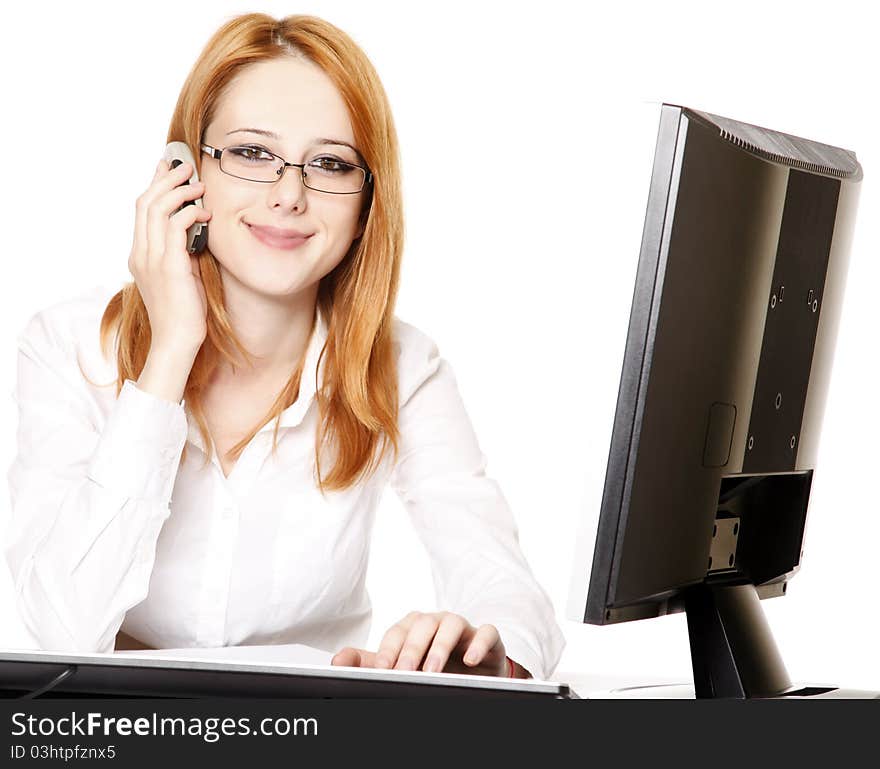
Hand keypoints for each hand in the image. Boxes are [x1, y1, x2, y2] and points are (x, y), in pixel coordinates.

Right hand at [129, 157, 211, 354]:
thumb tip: (196, 231)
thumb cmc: (184, 312)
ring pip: (158, 209)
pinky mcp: (169, 267)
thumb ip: (182, 252)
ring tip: (197, 184)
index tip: (167, 168)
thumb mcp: (182, 275)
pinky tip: (205, 214)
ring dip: (179, 192)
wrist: (178, 341)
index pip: (141, 210)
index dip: (154, 184)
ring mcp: (152, 259)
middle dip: (165, 179)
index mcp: (139, 255)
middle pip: (145, 202)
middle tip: (184, 166)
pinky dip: (190, 214)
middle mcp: (140, 253)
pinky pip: (175, 228)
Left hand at [331, 611, 507, 676]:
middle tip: (405, 673)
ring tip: (433, 671)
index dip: (389, 649)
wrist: (474, 673)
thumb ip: (368, 663)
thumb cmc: (433, 665)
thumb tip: (337, 660)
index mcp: (413, 626)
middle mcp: (436, 621)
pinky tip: (471, 659)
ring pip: (451, 624)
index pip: (397, 631)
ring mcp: (463, 627)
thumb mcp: (400, 665)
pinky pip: (486, 632)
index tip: (382, 669)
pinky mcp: (487, 637)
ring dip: (440, 647)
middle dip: (412, 650)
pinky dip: (479, 643)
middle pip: (422, 625)